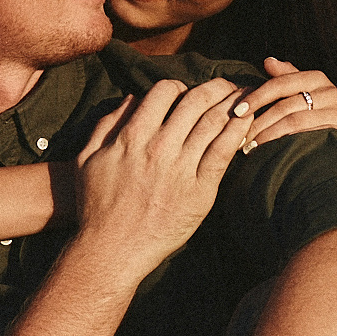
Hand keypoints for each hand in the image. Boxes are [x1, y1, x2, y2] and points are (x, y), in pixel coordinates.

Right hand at [71, 77, 250, 278]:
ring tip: (245, 98)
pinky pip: (223, 153)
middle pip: (195, 101)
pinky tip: (249, 122)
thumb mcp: (88, 158)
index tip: (186, 92)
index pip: (164, 91)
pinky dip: (238, 132)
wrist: (112, 249)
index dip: (178, 86)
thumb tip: (131, 99)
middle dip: (215, 87)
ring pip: (214, 122)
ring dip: (232, 104)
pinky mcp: (200, 191)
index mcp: (132, 136)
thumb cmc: (96, 206)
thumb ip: (107, 124)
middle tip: (227, 86)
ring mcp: (181, 169)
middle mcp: (159, 147)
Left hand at [232, 58, 336, 153]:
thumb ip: (289, 78)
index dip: (256, 96)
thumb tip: (268, 61)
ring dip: (268, 137)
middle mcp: (331, 92)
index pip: (280, 84)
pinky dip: (288, 144)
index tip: (237, 111)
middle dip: (258, 122)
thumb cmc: (325, 117)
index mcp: (317, 79)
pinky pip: (309, 137)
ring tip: (251, 148)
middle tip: (240, 137)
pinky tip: (273, 153)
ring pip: (294, 122)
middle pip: (285, 105)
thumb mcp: (308, 94)